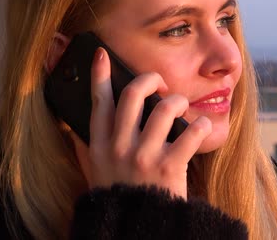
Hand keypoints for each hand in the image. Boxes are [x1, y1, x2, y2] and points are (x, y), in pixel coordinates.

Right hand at [68, 47, 211, 199]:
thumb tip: (74, 122)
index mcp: (99, 147)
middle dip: (148, 80)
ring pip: (164, 108)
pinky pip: (191, 133)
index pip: (99, 103)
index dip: (99, 75)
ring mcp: (144, 158)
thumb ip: (86, 146)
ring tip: (182, 105)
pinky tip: (203, 125)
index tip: (102, 55)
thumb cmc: (119, 197)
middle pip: (132, 95)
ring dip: (177, 100)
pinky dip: (201, 125)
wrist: (138, 229)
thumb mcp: (94, 172)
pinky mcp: (169, 168)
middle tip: (158, 82)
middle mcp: (119, 148)